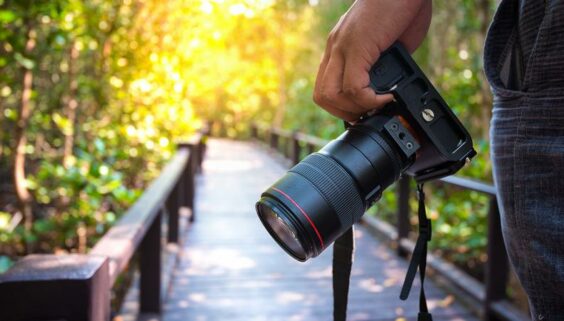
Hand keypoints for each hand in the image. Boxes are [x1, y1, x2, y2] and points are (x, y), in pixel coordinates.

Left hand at [313, 0, 431, 121]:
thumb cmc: (403, 7)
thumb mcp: (387, 44)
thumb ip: (380, 66)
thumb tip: (387, 88)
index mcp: (339, 47)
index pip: (325, 87)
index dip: (342, 106)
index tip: (363, 111)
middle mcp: (335, 47)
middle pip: (321, 96)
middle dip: (344, 113)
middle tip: (368, 114)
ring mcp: (342, 47)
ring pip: (330, 95)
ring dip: (355, 109)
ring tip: (377, 106)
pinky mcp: (356, 46)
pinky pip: (353, 87)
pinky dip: (370, 100)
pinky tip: (387, 97)